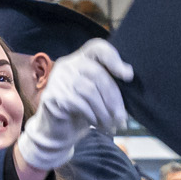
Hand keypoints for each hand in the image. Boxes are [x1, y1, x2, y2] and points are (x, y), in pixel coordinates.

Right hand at [14, 39, 131, 173]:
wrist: (58, 131)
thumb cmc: (83, 111)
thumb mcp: (98, 95)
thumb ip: (109, 85)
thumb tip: (129, 77)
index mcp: (82, 59)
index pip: (97, 48)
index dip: (113, 58)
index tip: (128, 75)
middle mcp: (68, 64)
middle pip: (97, 74)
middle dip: (113, 98)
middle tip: (122, 118)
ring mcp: (58, 78)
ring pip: (89, 91)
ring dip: (104, 111)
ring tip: (112, 125)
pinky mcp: (52, 95)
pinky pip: (78, 103)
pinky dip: (92, 115)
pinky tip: (96, 124)